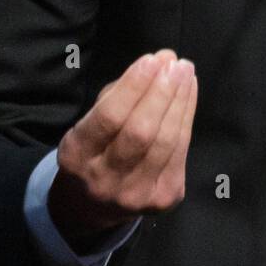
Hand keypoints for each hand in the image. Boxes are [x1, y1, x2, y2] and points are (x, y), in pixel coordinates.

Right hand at [48, 49, 196, 252]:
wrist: (94, 206)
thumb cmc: (94, 149)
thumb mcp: (88, 122)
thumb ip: (121, 92)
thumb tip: (162, 60)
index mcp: (76, 156)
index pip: (109, 117)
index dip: (134, 86)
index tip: (152, 59)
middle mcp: (104, 180)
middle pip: (141, 132)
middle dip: (162, 93)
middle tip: (176, 64)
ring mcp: (136, 194)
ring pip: (166, 142)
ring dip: (180, 102)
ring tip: (185, 74)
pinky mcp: (162, 198)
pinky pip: (180, 152)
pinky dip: (186, 119)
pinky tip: (188, 95)